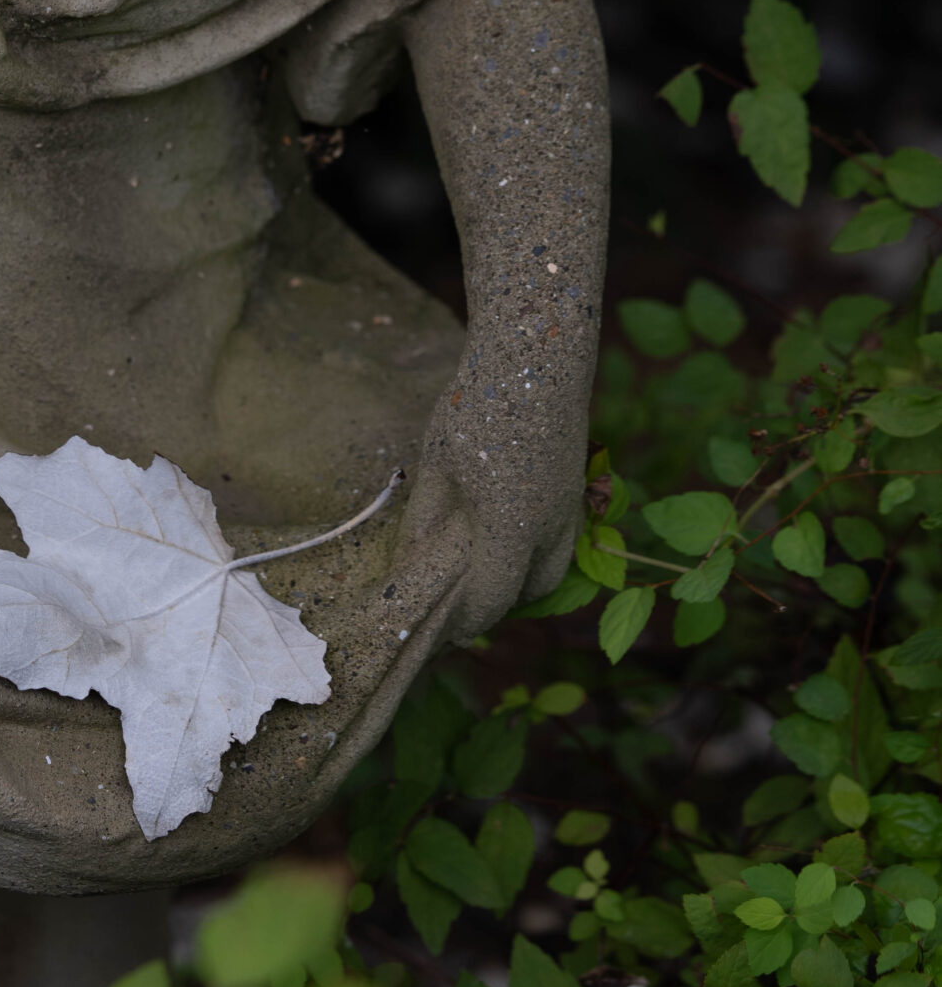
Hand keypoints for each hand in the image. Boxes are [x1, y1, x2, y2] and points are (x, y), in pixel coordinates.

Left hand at [402, 372, 583, 644]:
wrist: (538, 353)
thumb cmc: (478, 405)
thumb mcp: (438, 464)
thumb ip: (427, 521)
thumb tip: (412, 566)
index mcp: (513, 527)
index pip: (490, 599)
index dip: (462, 622)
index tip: (435, 632)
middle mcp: (551, 529)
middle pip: (526, 594)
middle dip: (491, 609)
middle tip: (452, 609)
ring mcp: (570, 510)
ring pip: (549, 571)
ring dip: (516, 583)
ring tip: (475, 577)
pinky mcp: (575, 491)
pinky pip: (558, 544)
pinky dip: (532, 557)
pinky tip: (500, 540)